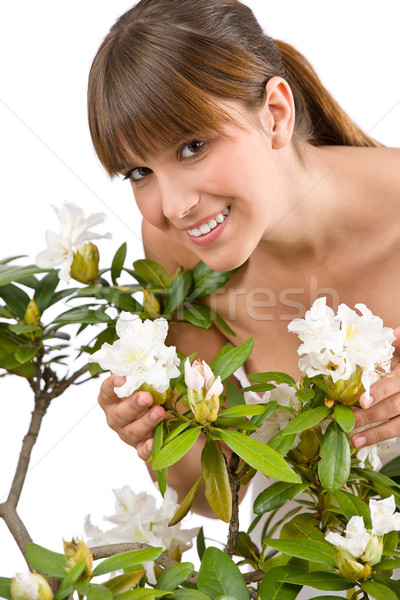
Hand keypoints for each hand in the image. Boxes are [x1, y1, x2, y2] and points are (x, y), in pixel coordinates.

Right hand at [97, 374, 164, 460]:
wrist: (167, 422)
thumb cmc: (152, 395)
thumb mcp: (148, 382)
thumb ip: (146, 372)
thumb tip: (153, 356)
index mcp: (113, 400)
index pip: (106, 392)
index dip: (111, 385)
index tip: (122, 378)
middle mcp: (116, 418)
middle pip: (119, 414)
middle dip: (133, 405)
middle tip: (147, 396)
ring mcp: (127, 434)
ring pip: (131, 431)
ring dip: (145, 421)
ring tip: (160, 411)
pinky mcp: (140, 448)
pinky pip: (141, 452)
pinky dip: (145, 449)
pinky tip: (151, 443)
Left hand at [352, 327, 399, 448]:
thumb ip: (399, 341)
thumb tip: (393, 333)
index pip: (396, 383)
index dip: (380, 392)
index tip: (362, 401)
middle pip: (395, 406)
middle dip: (372, 416)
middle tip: (349, 422)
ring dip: (377, 434)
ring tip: (355, 441)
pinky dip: (384, 437)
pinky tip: (367, 442)